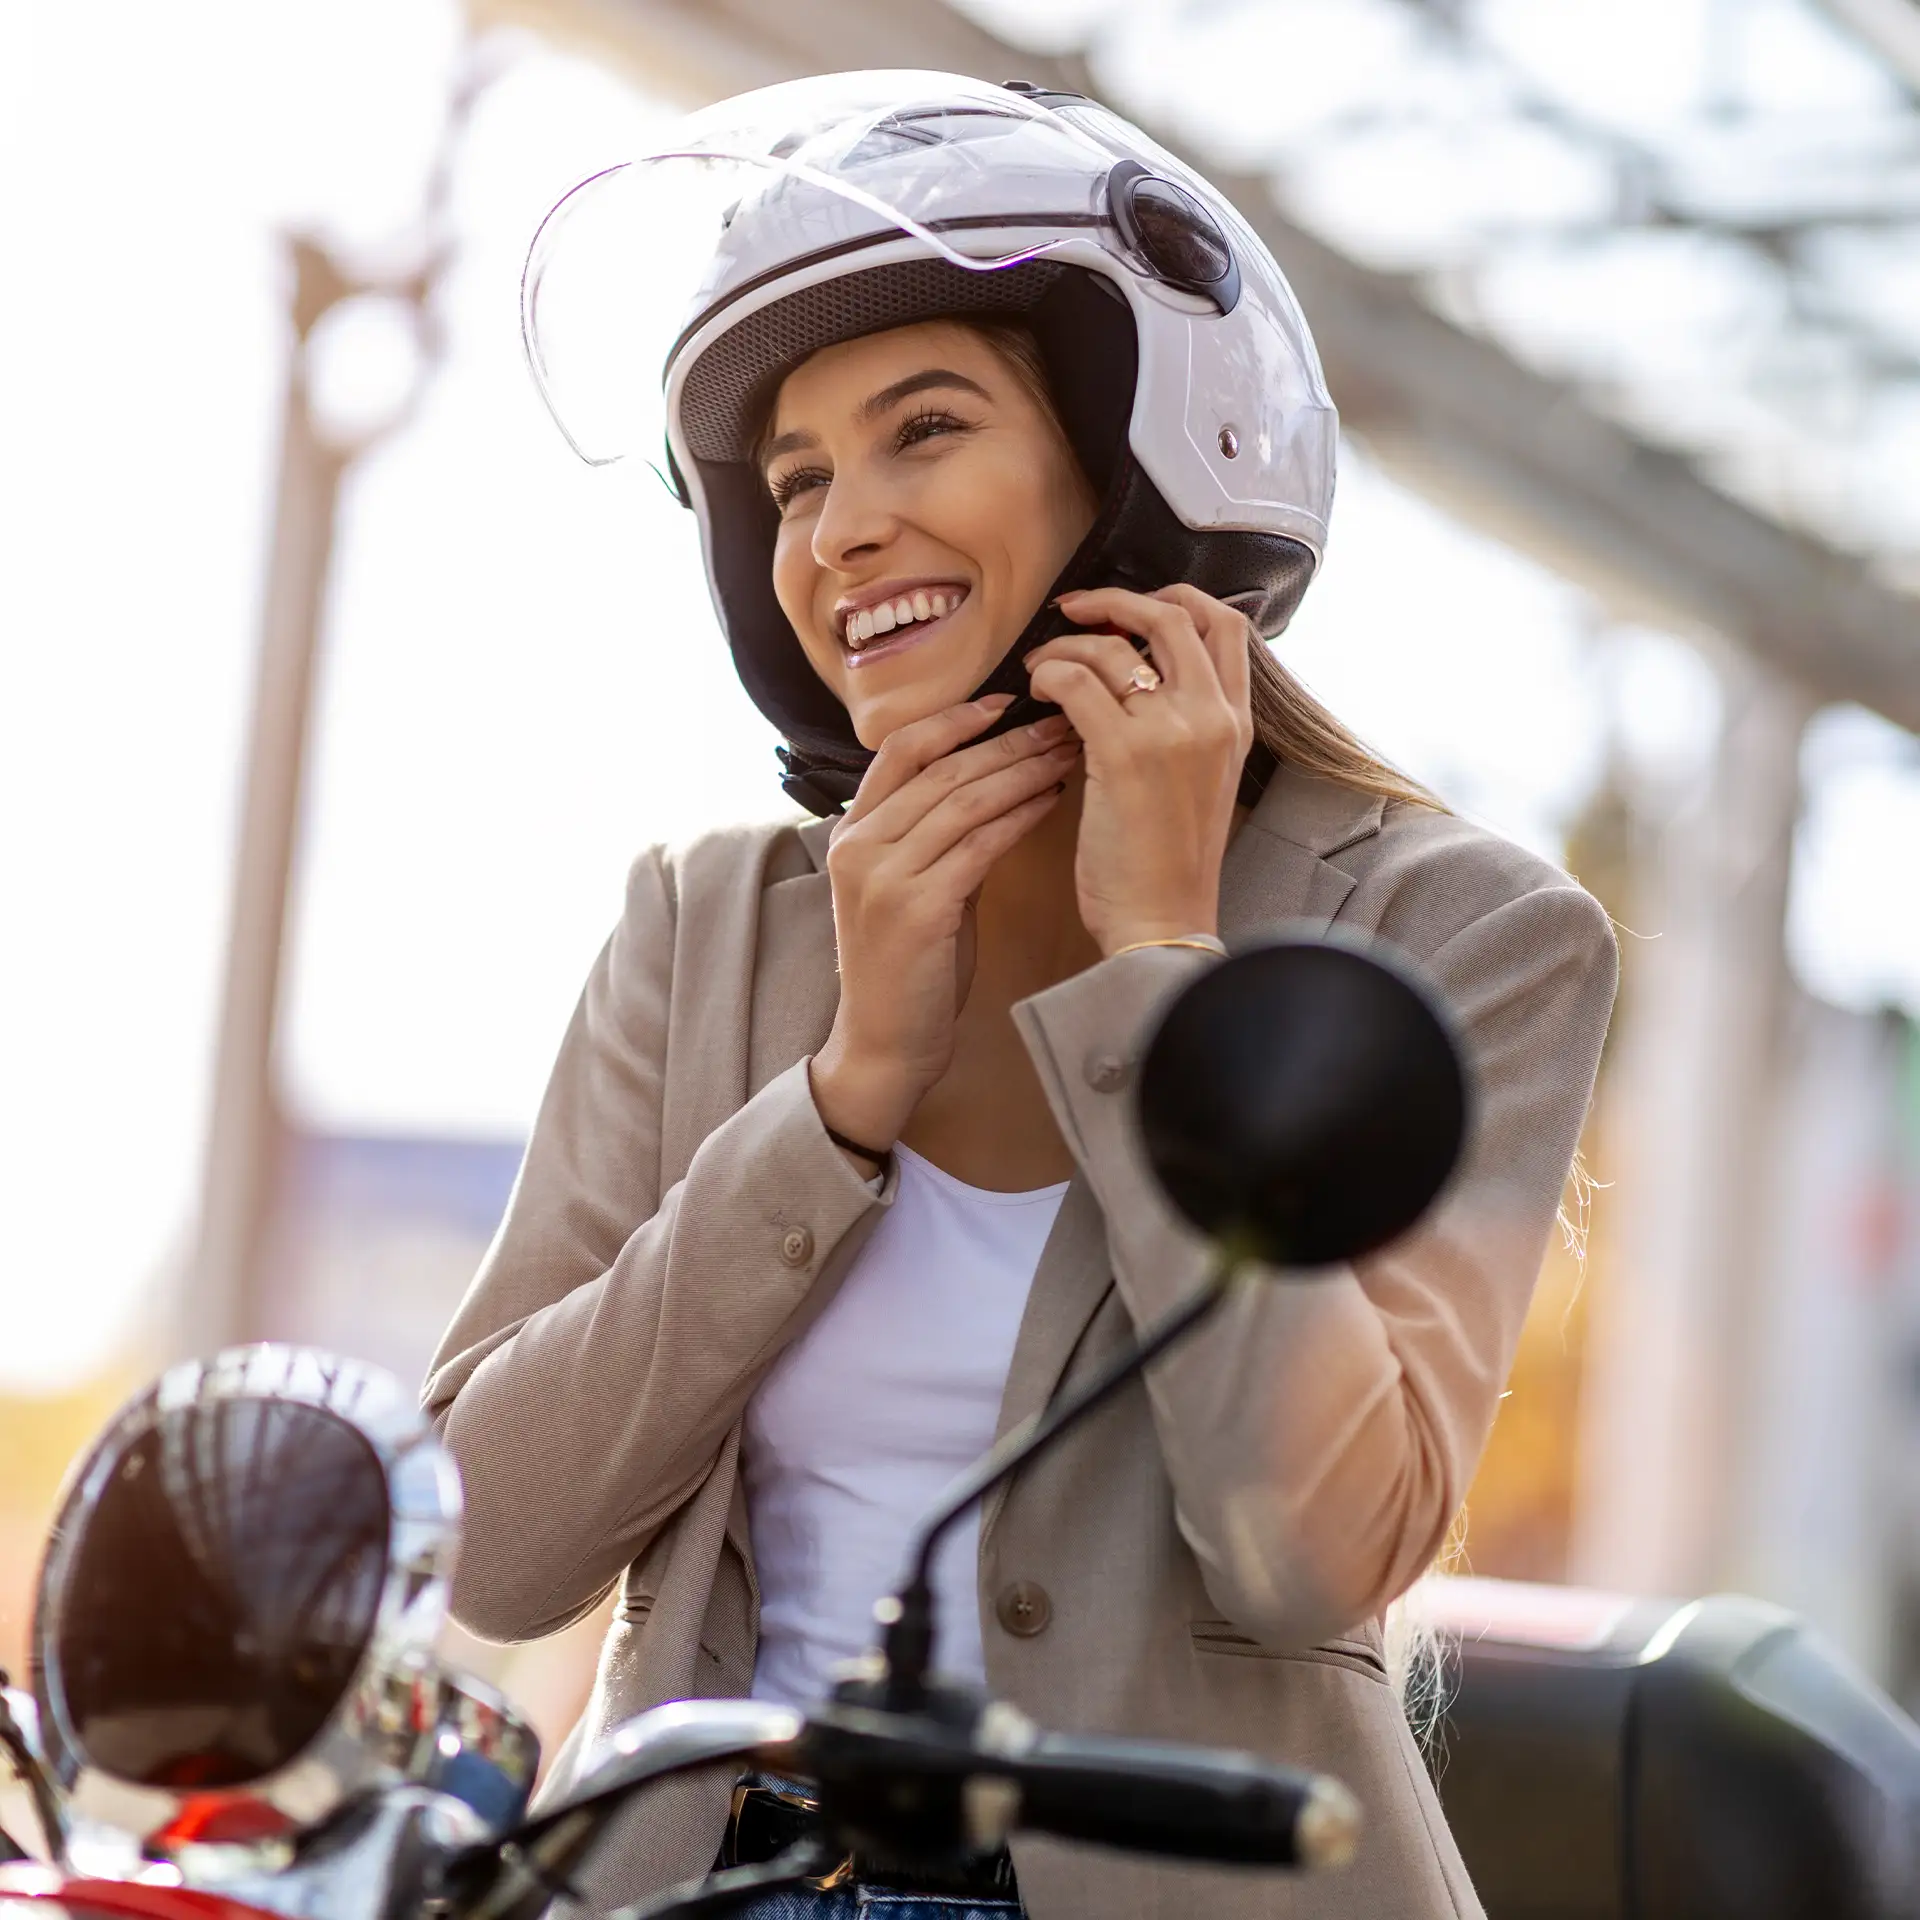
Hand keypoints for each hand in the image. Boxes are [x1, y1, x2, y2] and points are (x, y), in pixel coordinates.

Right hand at [811, 694, 1081, 1149]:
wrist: (885, 1043)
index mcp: (852, 833)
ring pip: (963, 799)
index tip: (1007, 700)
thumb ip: (935, 836)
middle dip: (1007, 740)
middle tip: (1062, 717)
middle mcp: (859, 845)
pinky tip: (1053, 799)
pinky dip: (1020, 816)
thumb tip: (991, 784)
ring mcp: (883, 875)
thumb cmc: (909, 968)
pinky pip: (978, 844)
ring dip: (1023, 769)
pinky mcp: (916, 908)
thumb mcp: (912, 888)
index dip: (954, 719)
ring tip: (1068, 750)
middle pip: (940, 767)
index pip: (900, 749)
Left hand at [1023, 584, 1252, 956]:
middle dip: (1117, 601)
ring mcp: (1172, 733)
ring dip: (1067, 645)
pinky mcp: (1125, 755)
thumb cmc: (1168, 865)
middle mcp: (1212, 719)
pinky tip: (1037, 693)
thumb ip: (1187, 728)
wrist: (1162, 923)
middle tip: (1075, 611)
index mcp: (1236, 724)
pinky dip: (1049, 674)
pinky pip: (1077, 681)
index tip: (1130, 610)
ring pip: (1115, 647)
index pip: (1226, 626)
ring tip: (1040, 666)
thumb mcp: (1201, 784)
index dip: (1175, 600)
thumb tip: (1140, 677)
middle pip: (1175, 616)